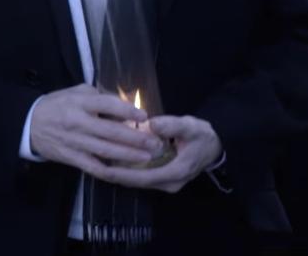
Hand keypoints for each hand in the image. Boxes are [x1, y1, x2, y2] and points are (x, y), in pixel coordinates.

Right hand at [29, 84, 164, 172]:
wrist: (29, 124)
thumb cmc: (57, 105)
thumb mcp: (75, 92)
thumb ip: (99, 96)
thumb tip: (125, 103)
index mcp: (79, 103)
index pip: (106, 105)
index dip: (127, 111)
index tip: (144, 117)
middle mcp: (78, 122)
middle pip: (111, 131)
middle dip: (136, 138)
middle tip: (155, 143)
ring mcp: (75, 142)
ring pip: (106, 151)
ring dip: (129, 155)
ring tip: (147, 157)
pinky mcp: (71, 158)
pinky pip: (93, 167)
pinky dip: (110, 171)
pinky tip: (126, 172)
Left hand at [91, 115, 222, 192]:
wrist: (214, 145)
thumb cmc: (201, 135)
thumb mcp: (190, 126)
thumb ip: (172, 125)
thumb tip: (152, 124)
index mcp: (176, 172)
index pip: (144, 177)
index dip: (123, 173)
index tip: (104, 168)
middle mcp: (169, 183)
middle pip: (137, 182)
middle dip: (116, 175)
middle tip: (93, 165)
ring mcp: (166, 183)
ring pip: (138, 181)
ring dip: (120, 174)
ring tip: (97, 163)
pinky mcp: (162, 179)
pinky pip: (141, 177)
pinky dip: (127, 171)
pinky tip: (112, 162)